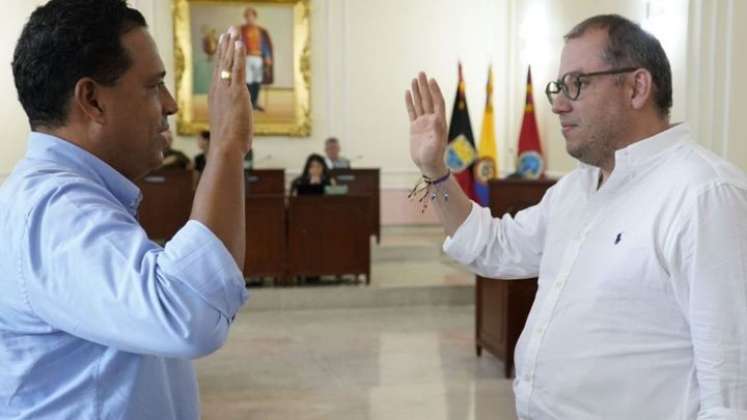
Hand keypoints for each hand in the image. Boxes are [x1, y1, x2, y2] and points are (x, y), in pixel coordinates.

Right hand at [208, 27, 252, 154]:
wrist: (225, 147)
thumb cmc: (229, 144)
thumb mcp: (231, 128)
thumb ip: (235, 122)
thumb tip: (242, 132)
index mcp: (215, 97)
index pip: (218, 73)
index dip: (220, 58)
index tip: (222, 45)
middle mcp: (217, 90)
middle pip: (221, 63)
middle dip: (225, 46)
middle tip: (228, 32)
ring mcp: (225, 90)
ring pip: (227, 63)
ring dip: (231, 45)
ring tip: (233, 31)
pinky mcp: (236, 92)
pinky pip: (236, 69)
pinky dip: (238, 55)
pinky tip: (239, 43)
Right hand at [405, 72, 447, 177]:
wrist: (427, 165)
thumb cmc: (434, 157)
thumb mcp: (436, 145)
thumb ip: (437, 132)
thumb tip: (436, 118)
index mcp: (439, 122)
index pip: (437, 102)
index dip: (435, 91)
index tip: (431, 80)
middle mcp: (432, 120)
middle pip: (428, 99)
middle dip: (425, 86)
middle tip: (421, 73)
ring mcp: (423, 123)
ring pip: (420, 103)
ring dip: (417, 91)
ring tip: (414, 79)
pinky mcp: (415, 127)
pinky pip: (412, 112)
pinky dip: (410, 102)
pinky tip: (408, 93)